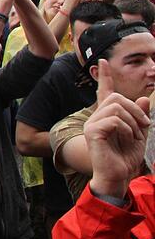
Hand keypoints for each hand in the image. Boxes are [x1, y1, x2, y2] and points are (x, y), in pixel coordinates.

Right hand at [87, 60, 150, 199]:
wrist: (118, 176)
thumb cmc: (126, 158)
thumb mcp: (139, 134)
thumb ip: (141, 117)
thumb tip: (144, 99)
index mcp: (106, 117)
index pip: (104, 92)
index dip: (105, 77)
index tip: (103, 62)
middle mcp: (96, 117)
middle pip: (116, 98)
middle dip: (136, 109)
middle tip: (145, 125)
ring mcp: (92, 124)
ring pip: (116, 107)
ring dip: (133, 120)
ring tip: (137, 135)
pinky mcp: (93, 132)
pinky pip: (114, 120)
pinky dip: (127, 128)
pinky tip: (129, 138)